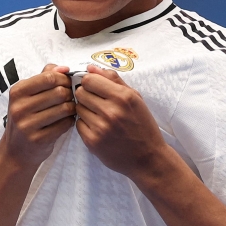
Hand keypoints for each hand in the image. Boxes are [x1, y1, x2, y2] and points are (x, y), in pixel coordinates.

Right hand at [0, 64, 76, 166]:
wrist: (16, 151)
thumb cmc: (26, 118)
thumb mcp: (27, 95)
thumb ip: (45, 77)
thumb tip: (64, 68)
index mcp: (17, 92)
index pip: (49, 77)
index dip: (64, 79)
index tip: (67, 83)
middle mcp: (19, 107)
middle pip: (59, 92)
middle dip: (70, 94)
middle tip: (70, 98)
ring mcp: (27, 125)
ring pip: (64, 108)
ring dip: (72, 108)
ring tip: (70, 109)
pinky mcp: (38, 139)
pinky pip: (65, 125)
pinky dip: (70, 122)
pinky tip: (66, 122)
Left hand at [74, 64, 168, 178]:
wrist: (147, 157)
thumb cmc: (142, 125)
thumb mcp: (135, 98)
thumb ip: (113, 80)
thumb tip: (90, 67)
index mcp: (123, 97)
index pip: (89, 79)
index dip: (89, 82)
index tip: (95, 87)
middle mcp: (111, 111)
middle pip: (80, 93)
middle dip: (86, 95)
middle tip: (97, 103)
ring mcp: (101, 128)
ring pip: (78, 108)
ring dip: (86, 110)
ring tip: (99, 116)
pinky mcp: (92, 142)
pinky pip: (78, 124)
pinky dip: (85, 124)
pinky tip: (98, 128)